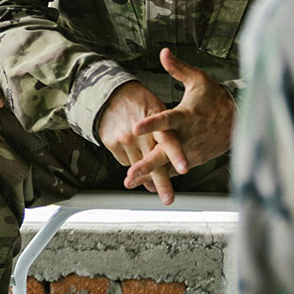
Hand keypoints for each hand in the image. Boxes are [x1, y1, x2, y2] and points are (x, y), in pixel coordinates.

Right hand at [95, 81, 177, 203]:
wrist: (109, 94)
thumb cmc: (139, 102)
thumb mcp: (157, 108)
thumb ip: (167, 131)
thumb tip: (175, 155)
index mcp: (156, 122)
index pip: (169, 140)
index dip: (176, 155)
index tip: (184, 168)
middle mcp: (140, 133)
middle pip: (153, 162)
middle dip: (161, 182)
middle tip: (168, 199)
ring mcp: (125, 139)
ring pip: (138, 167)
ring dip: (146, 175)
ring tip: (151, 184)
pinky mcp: (112, 143)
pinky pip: (125, 161)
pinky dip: (131, 159)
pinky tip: (132, 149)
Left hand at [123, 49, 235, 192]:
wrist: (239, 122)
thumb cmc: (216, 100)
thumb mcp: (199, 80)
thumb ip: (178, 69)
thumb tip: (164, 52)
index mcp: (186, 116)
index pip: (166, 120)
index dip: (151, 124)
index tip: (135, 127)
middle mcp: (187, 136)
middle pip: (164, 152)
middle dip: (147, 164)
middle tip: (130, 173)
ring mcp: (191, 151)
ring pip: (168, 166)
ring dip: (150, 175)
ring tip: (131, 183)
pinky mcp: (193, 160)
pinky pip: (175, 170)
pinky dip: (161, 178)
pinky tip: (145, 184)